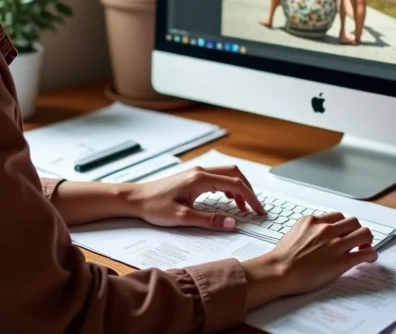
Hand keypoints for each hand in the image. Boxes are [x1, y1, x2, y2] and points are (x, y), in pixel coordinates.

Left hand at [130, 165, 265, 230]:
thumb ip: (209, 220)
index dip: (251, 198)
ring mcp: (196, 173)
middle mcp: (200, 172)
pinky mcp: (192, 178)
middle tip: (256, 209)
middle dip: (248, 190)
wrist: (136, 198)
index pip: (235, 184)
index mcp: (200, 179)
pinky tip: (227, 200)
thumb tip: (232, 223)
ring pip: (226, 174)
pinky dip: (228, 188)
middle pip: (234, 173)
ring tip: (243, 208)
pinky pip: (217, 178)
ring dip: (239, 189)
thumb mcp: (183, 218)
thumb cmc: (154, 206)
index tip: (259, 211)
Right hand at [242, 211, 377, 307]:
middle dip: (357, 230)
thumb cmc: (283, 256)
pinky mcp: (342, 261)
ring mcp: (335, 244)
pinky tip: (370, 258)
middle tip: (358, 240)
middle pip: (353, 221)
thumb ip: (310, 229)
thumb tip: (318, 233)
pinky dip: (371, 255)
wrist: (280, 270)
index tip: (346, 232)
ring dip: (367, 240)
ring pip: (364, 233)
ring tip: (365, 248)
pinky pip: (365, 253)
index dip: (344, 225)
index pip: (338, 216)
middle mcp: (326, 228)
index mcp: (314, 221)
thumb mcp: (295, 232)